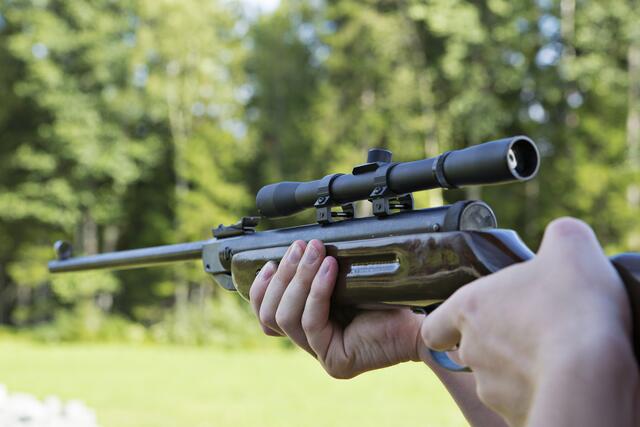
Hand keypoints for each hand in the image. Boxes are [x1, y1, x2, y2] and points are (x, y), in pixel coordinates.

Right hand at [249, 239, 423, 377]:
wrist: (421, 324)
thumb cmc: (388, 301)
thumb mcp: (344, 284)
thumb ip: (318, 277)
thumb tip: (299, 248)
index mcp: (309, 327)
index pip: (267, 316)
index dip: (262, 289)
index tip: (270, 262)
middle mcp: (312, 344)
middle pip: (272, 315)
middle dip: (284, 276)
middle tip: (301, 246)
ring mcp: (322, 355)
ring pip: (287, 317)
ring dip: (298, 279)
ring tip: (315, 252)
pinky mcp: (335, 360)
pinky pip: (312, 321)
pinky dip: (318, 291)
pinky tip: (329, 269)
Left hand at [421, 218, 638, 426]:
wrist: (592, 374)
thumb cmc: (573, 307)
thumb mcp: (570, 247)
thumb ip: (557, 237)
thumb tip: (561, 238)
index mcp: (470, 308)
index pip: (435, 325)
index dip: (447, 323)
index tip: (466, 322)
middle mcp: (473, 351)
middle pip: (472, 349)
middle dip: (497, 341)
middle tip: (531, 329)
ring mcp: (492, 388)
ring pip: (497, 378)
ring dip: (517, 367)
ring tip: (554, 353)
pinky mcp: (515, 416)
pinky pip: (522, 401)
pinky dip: (538, 390)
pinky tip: (565, 377)